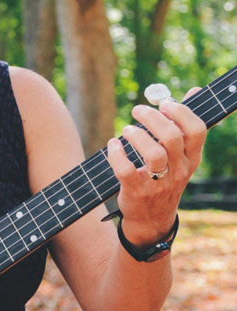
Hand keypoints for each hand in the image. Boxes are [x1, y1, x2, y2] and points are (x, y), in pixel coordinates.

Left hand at [107, 92, 206, 246]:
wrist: (152, 219)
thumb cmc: (165, 177)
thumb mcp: (180, 156)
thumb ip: (184, 126)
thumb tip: (193, 92)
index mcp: (191, 158)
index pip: (197, 130)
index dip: (181, 112)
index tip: (164, 104)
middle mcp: (179, 170)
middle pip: (172, 138)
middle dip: (152, 118)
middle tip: (138, 111)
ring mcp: (159, 182)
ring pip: (153, 154)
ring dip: (137, 136)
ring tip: (127, 130)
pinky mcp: (136, 191)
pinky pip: (126, 170)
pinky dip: (116, 154)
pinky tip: (113, 145)